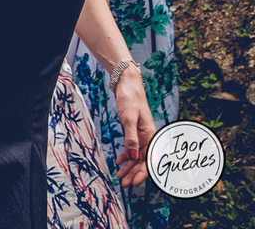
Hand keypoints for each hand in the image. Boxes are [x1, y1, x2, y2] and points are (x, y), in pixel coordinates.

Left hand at [112, 66, 154, 187]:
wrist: (127, 85)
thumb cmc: (130, 99)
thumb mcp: (129, 118)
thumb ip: (131, 138)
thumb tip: (132, 158)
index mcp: (151, 135)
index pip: (149, 160)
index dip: (143, 173)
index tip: (135, 183)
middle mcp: (149, 137)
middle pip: (143, 160)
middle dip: (135, 174)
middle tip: (124, 184)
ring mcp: (142, 135)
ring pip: (137, 156)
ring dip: (129, 167)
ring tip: (120, 177)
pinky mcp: (135, 131)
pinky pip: (132, 148)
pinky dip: (127, 156)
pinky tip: (120, 162)